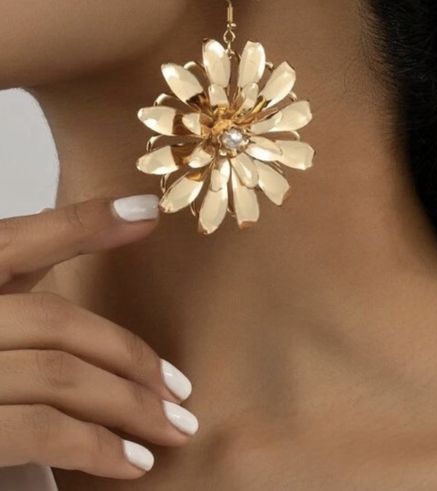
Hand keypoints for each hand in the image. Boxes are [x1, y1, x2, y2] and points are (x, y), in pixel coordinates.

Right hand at [0, 194, 197, 479]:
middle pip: (54, 322)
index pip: (12, 243)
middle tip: (181, 389)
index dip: (80, 223)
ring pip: (57, 375)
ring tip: (174, 427)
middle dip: (128, 355)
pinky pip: (42, 431)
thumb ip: (40, 261)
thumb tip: (135, 214)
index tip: (147, 212)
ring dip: (129, 404)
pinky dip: (97, 447)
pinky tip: (133, 462)